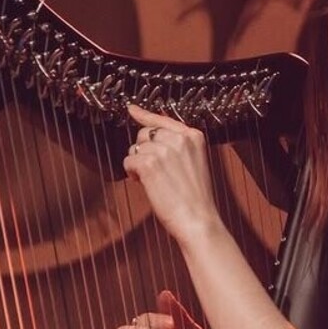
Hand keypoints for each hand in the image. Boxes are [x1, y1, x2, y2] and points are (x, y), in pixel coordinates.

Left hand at [122, 105, 219, 243]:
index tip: (132, 109)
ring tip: (153, 180)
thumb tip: (151, 136)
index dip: (145, 115)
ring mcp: (164, 150)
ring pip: (136, 147)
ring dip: (138, 163)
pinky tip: (144, 184)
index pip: (163, 119)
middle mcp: (179, 138)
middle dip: (144, 149)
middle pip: (146, 133)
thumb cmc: (196, 198)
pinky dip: (132, 173)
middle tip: (154, 170)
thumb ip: (178, 146)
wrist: (198, 219)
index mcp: (193, 136)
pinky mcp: (149, 163)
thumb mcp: (195, 163)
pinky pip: (129, 160)